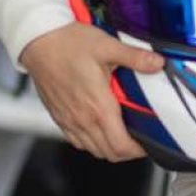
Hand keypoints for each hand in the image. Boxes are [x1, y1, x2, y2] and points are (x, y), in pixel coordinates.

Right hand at [20, 23, 161, 161]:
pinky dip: (90, 142)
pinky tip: (96, 128)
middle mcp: (82, 119)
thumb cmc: (67, 43)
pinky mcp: (58, 117)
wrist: (38, 41)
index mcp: (98, 107)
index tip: (146, 142)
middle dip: (127, 151)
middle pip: (109, 153)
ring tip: (119, 134)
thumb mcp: (107, 46)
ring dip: (109, 147)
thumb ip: (135, 57)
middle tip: (138, 139)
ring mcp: (69, 120)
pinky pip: (77, 141)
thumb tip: (157, 62)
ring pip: (93, 150)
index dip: (138, 150)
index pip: (121, 146)